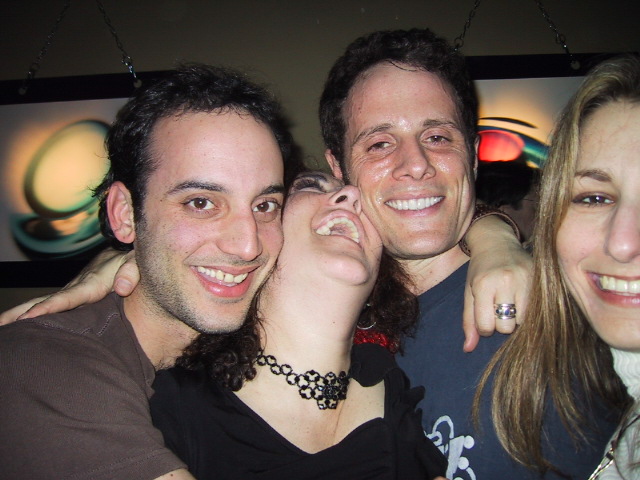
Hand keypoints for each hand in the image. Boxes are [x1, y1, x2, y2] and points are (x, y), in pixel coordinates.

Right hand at [0, 248, 137, 323]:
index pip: (66, 298)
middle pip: (44, 302)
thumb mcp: (134, 262)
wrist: (122, 249)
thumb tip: (122, 289)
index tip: (29, 317)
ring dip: (18, 314)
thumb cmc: (129, 258)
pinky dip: (29, 313)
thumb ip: (131, 273)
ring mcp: (71, 292)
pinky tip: (19, 324)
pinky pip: (49, 305)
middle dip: (20, 313)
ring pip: (41, 303)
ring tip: (1, 327)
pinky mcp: (72, 295)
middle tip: (0, 325)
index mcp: (90, 284)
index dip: (48, 307)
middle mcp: (75, 288)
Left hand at [462, 215, 531, 351]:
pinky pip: (537, 310)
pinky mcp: (539, 278)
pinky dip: (529, 311)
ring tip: (510, 303)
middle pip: (506, 327)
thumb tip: (468, 349)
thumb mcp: (469, 293)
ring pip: (524, 321)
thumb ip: (468, 321)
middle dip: (501, 324)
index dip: (484, 327)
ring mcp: (526, 279)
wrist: (497, 241)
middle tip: (498, 309)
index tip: (484, 315)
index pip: (486, 326)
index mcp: (484, 285)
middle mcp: (506, 281)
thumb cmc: (479, 270)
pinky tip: (522, 300)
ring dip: (516, 318)